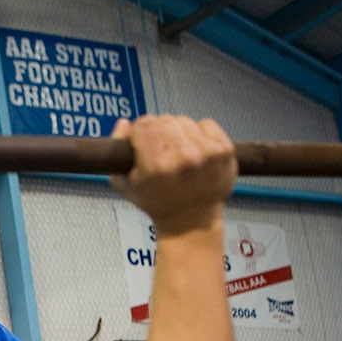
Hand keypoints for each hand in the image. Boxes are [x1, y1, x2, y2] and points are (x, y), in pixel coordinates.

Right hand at [109, 115, 236, 236]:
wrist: (191, 220)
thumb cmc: (156, 202)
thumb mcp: (125, 184)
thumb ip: (116, 152)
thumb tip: (124, 124)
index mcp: (156, 167)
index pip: (146, 123)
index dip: (141, 130)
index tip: (143, 141)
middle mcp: (183, 158)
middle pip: (166, 120)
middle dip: (161, 132)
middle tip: (163, 152)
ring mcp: (206, 153)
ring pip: (186, 121)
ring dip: (180, 133)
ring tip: (180, 154)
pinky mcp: (224, 150)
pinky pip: (206, 123)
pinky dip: (201, 133)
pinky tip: (197, 152)